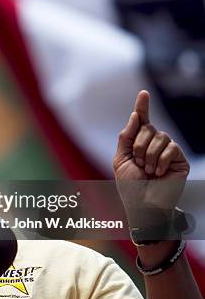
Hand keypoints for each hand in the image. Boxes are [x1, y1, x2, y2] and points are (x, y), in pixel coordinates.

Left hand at [113, 90, 189, 224]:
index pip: (141, 121)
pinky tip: (159, 173)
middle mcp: (153, 143)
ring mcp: (167, 150)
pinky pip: (170, 148)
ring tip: (148, 171)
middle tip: (139, 165)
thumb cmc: (130, 186)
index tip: (143, 93)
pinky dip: (161, 161)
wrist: (143, 204)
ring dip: (149, 156)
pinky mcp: (178, 159)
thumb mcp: (121, 159)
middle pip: (147, 128)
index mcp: (138, 142)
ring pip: (159, 137)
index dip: (142, 106)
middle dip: (139, 147)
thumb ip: (126, 137)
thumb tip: (136, 116)